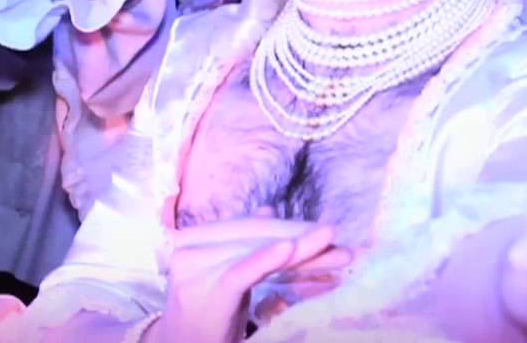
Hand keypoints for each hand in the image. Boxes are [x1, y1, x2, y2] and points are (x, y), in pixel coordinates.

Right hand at [149, 213, 350, 342]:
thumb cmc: (206, 315)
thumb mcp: (227, 276)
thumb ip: (244, 243)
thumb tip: (268, 211)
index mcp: (193, 237)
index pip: (250, 227)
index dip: (288, 227)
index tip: (325, 232)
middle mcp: (188, 248)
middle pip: (255, 237)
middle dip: (301, 239)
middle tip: (337, 240)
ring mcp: (192, 269)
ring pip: (257, 252)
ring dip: (302, 252)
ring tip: (338, 253)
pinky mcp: (202, 291)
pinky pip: (240, 272)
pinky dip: (266, 260)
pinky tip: (290, 249)